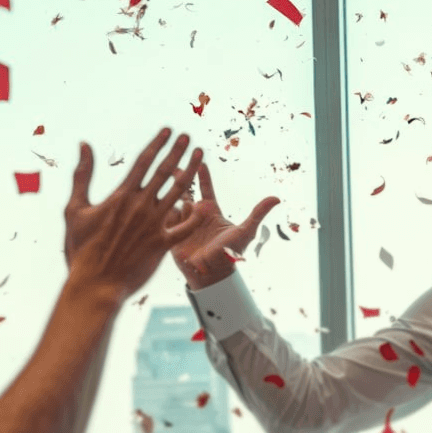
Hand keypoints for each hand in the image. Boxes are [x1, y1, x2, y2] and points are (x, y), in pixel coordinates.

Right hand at [62, 129, 204, 297]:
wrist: (94, 285)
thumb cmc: (81, 249)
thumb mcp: (75, 209)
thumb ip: (82, 175)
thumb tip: (84, 145)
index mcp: (121, 196)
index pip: (144, 162)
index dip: (157, 144)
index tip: (168, 130)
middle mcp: (141, 206)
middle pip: (165, 172)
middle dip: (178, 151)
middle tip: (188, 136)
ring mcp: (154, 225)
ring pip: (179, 192)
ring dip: (191, 172)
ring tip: (200, 156)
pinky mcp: (162, 245)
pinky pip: (184, 227)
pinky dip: (195, 215)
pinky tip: (206, 203)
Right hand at [166, 156, 280, 290]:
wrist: (212, 273)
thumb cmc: (230, 252)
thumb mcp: (246, 231)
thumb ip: (258, 213)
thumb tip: (276, 198)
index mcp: (211, 211)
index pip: (206, 189)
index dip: (203, 175)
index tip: (200, 160)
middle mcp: (196, 214)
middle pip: (186, 191)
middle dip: (181, 176)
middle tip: (174, 163)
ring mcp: (183, 223)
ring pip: (174, 202)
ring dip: (171, 194)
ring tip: (169, 187)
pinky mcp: (171, 233)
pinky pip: (164, 218)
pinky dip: (161, 210)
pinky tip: (155, 202)